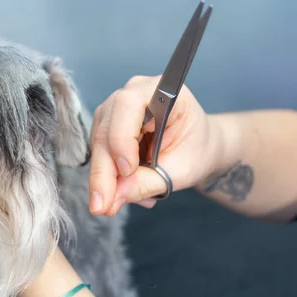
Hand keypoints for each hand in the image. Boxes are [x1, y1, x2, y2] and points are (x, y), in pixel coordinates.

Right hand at [89, 75, 218, 215]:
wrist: (198, 146)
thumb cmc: (196, 150)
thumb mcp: (180, 171)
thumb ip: (147, 183)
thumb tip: (112, 199)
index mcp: (163, 91)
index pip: (128, 105)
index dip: (121, 138)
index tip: (126, 171)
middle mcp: (134, 92)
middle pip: (107, 128)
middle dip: (103, 170)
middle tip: (103, 205)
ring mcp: (116, 107)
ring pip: (97, 141)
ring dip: (103, 175)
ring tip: (118, 203)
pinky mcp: (107, 124)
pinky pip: (98, 150)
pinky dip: (106, 174)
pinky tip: (122, 191)